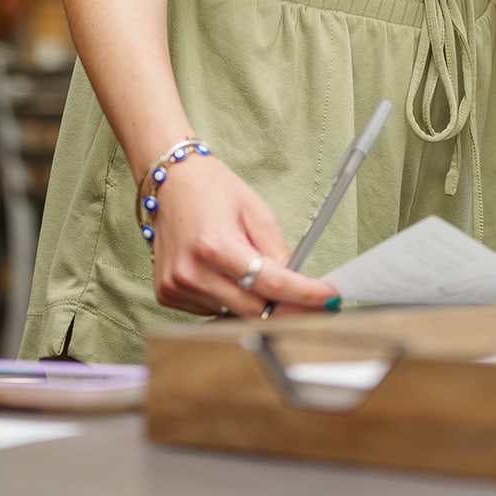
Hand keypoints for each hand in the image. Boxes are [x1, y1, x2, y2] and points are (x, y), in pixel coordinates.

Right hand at [143, 153, 333, 317]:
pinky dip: (227, 298)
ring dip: (252, 300)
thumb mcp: (256, 211)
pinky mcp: (167, 294)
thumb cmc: (212, 190)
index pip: (270, 284)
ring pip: (233, 314)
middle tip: (306, 298)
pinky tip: (222, 273)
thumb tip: (299, 285)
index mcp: (215, 246)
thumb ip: (278, 251)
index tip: (328, 299)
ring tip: (245, 267)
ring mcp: (177, 287)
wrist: (170, 182)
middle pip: (254, 311)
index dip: (305, 295)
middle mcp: (192, 272)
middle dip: (285, 306)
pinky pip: (211, 310)